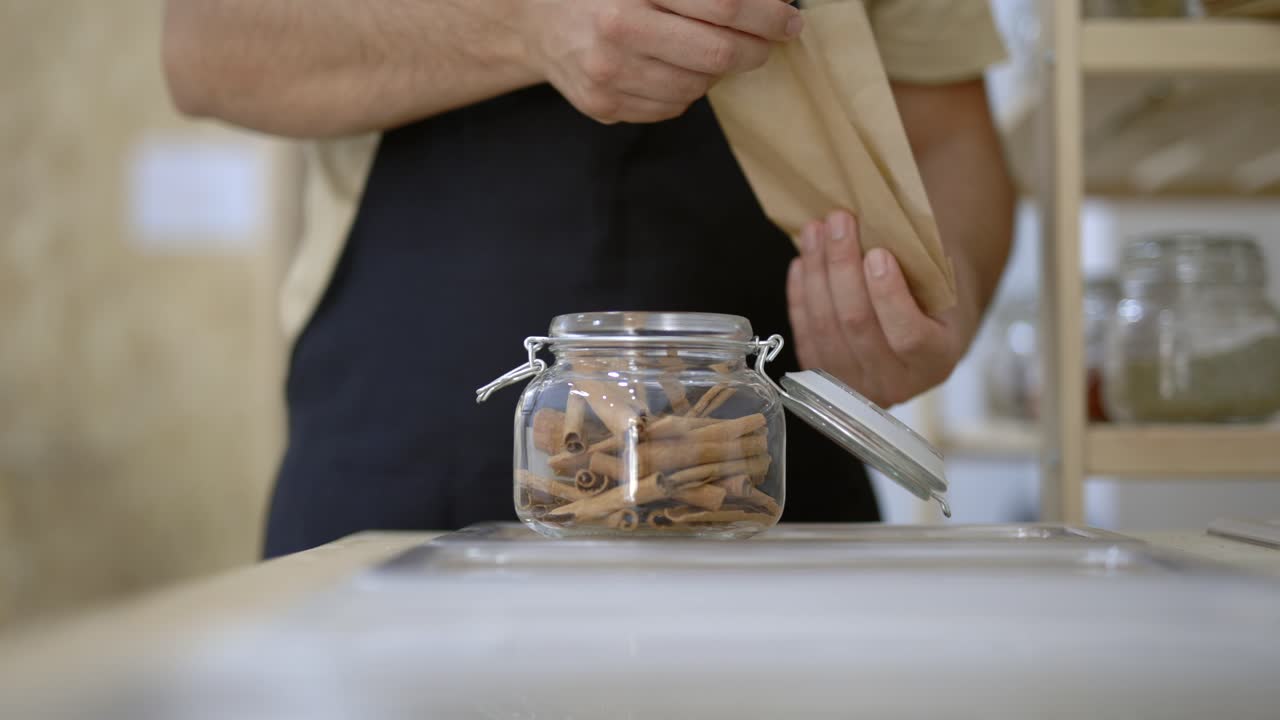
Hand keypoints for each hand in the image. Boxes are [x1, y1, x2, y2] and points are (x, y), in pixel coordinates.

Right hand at [519, 0, 802, 123]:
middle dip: (756, 49)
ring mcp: (609, 76)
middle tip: (771, 41)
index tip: (789, 18)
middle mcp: (618, 32)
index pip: (722, 6)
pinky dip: (687, 89)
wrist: (533, 19)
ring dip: (719, 71)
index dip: (767, 14)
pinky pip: (672, 107)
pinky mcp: (604, 106)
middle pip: (717, 54)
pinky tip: (676, 67)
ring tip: (715, 49)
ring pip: (698, 86)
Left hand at [786, 210, 979, 407]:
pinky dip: (800, 295)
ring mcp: (854, 385)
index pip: (909, 335)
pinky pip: (804, 334)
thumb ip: (919, 268)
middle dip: (842, 267)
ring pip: (824, 327)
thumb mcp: (943, 288)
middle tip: (837, 221)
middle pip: (856, 324)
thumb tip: (879, 225)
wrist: (919, 333)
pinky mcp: (823, 377)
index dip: (888, 294)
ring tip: (814, 231)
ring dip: (816, 273)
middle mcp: (895, 383)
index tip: (877, 252)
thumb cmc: (933, 300)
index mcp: (935, 359)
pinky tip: (802, 262)